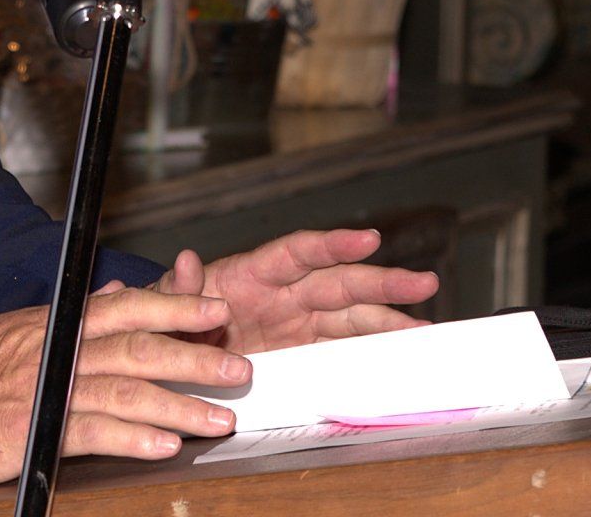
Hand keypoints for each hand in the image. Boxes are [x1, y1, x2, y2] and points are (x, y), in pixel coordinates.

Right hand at [0, 286, 250, 492]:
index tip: (216, 309)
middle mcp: (57, 349)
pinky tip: (165, 445)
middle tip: (238, 364)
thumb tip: (117, 292)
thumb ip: (72, 316)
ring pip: (127, 389)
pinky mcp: (35, 431)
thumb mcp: (16, 331)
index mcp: (55, 322)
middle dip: (194, 353)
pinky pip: (94, 431)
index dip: (175, 306)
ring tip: (221, 416)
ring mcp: (47, 389)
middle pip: (138, 344)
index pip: (126, 305)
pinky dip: (133, 437)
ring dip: (180, 403)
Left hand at [154, 228, 438, 353]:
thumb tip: (185, 261)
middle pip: (340, 283)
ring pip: (352, 316)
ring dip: (389, 319)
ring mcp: (298, 322)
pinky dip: (374, 348)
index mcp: (253, 274)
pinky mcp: (303, 351)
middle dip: (383, 282)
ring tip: (426, 327)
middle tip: (424, 283)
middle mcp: (284, 294)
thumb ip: (178, 288)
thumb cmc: (168, 317)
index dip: (334, 245)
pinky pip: (344, 347)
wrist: (168, 352)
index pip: (299, 253)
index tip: (368, 239)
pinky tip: (403, 350)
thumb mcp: (163, 304)